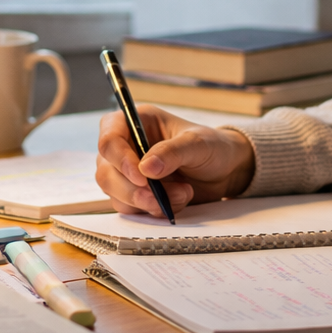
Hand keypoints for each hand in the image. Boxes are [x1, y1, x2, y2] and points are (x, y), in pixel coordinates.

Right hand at [96, 106, 255, 216]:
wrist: (225, 170)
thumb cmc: (211, 146)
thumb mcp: (198, 143)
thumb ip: (173, 152)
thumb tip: (146, 168)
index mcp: (135, 122)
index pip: (109, 139)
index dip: (120, 160)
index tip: (141, 177)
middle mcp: (126, 146)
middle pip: (106, 172)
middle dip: (133, 190)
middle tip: (158, 197)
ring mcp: (127, 172)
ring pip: (116, 194)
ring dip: (147, 202)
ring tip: (182, 193)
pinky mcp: (136, 193)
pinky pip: (132, 208)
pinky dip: (154, 210)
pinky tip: (177, 201)